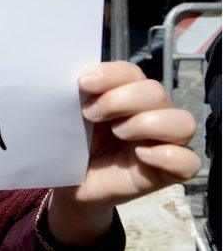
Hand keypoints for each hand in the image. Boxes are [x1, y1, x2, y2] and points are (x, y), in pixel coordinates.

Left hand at [48, 61, 200, 243]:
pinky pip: (190, 161)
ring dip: (147, 123)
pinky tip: (140, 155)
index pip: (131, 72)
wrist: (68, 186)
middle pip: (155, 92)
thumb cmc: (70, 146)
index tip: (83, 83)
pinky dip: (169, 155)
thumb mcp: (68, 117)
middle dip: (121, 99)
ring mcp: (161, 143)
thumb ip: (76, 96)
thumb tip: (77, 79)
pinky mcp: (166, 172)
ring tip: (118, 132)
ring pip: (182, 122)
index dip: (111, 74)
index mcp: (124, 94)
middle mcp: (148, 114)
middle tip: (91, 114)